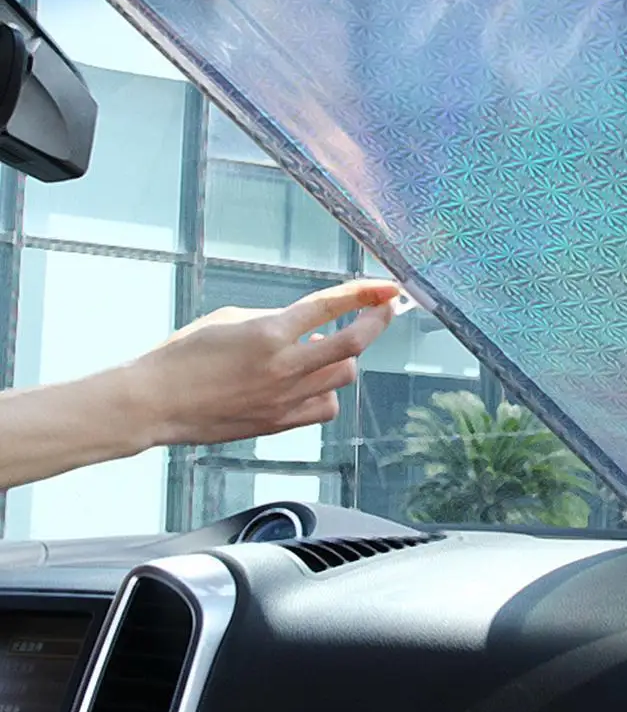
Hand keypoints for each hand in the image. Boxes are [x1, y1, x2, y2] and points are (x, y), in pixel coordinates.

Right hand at [129, 279, 399, 446]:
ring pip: (343, 377)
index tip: (387, 288)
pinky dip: (328, 392)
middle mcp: (283, 366)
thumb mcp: (231, 319)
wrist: (154, 403)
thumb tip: (309, 325)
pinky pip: (324, 407)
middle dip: (377, 323)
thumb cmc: (184, 355)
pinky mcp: (278, 423)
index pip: (330, 307)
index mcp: (269, 332)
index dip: (364, 294)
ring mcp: (283, 398)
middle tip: (384, 311)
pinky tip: (311, 382)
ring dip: (345, 358)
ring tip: (325, 349)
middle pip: (352, 345)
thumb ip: (277, 319)